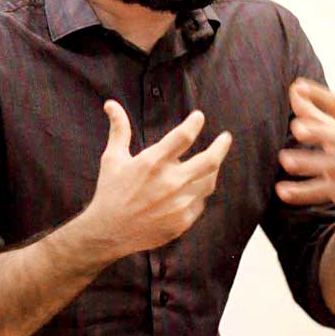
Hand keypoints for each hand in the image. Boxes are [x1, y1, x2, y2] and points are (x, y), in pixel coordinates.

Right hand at [82, 100, 232, 259]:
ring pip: (208, 182)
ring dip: (212, 170)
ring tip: (212, 162)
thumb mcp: (112, 158)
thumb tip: (111, 104)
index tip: (199, 117)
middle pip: (209, 160)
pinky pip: (200, 202)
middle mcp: (169, 182)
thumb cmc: (110, 191)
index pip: (184, 136)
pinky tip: (194, 187)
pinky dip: (198, 192)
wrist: (108, 232)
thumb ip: (119, 129)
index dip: (195, 123)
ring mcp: (178, 204)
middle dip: (221, 146)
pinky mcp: (182, 221)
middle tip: (226, 138)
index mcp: (153, 162)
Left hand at [276, 78, 334, 222]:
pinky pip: (324, 191)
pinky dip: (303, 192)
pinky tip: (284, 191)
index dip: (319, 95)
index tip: (298, 87)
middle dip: (319, 131)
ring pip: (332, 166)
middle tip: (297, 128)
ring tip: (285, 161)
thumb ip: (315, 113)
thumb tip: (295, 90)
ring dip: (308, 163)